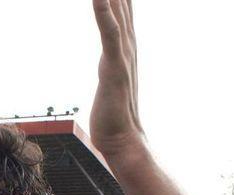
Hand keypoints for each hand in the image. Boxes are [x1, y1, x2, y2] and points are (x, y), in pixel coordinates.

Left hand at [90, 0, 144, 156]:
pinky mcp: (115, 67)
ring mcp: (123, 54)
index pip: (122, 4)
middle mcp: (128, 44)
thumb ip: (111, 60)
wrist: (123, 142)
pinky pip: (110, 33)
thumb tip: (107, 57)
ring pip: (117, 10)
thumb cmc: (113, 114)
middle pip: (122, 0)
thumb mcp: (110, 77)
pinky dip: (105, 12)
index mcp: (125, 44)